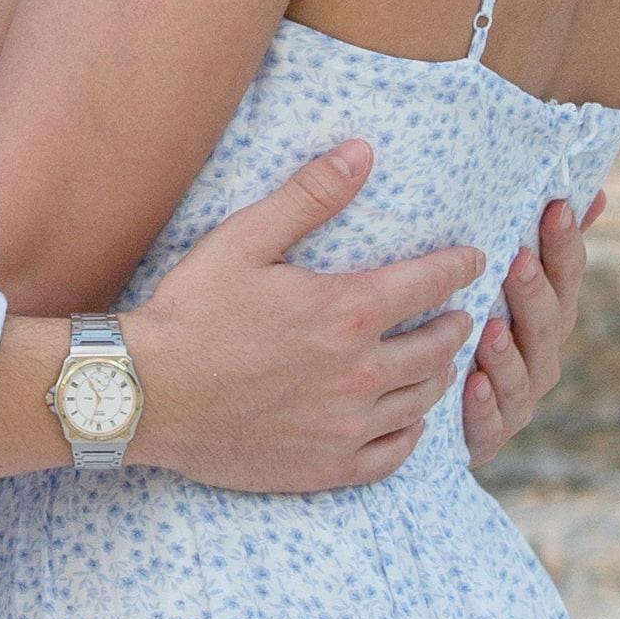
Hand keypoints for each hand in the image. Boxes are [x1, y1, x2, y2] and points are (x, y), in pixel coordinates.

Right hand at [123, 139, 489, 494]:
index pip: (430, 283)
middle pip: (438, 346)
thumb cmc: (190, 312)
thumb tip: (362, 151)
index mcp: (346, 312)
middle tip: (460, 314)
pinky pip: (396, 455)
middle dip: (457, 324)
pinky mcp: (328, 467)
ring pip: (423, 399)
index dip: (460, 267)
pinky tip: (411, 420)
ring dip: (440, 374)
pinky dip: (413, 434)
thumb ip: (309, 196)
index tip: (475, 259)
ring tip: (439, 360)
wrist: (144, 396)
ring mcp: (347, 425)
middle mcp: (360, 372)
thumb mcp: (244, 239)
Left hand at [457, 187, 597, 473]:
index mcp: (549, 315)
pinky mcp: (490, 436)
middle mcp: (541, 356)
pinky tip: (472, 384)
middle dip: (535, 292)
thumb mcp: (503, 284)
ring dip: (508, 352)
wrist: (436, 412)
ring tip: (491, 328)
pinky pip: (491, 423)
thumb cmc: (474, 329)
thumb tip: (593, 190)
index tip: (555, 206)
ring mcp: (519, 398)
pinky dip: (484, 404)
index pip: (567, 276)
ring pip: (523, 374)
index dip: (565, 243)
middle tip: (519, 261)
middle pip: (549, 324)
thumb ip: (547, 244)